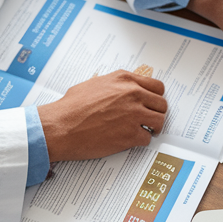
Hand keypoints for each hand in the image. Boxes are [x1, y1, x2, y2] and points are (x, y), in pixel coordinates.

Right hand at [37, 71, 167, 161]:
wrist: (60, 126)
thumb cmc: (71, 107)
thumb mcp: (95, 84)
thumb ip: (116, 86)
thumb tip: (127, 90)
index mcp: (124, 80)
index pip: (157, 86)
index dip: (155, 97)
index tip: (152, 104)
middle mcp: (132, 94)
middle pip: (161, 104)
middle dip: (156, 113)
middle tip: (150, 121)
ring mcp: (133, 114)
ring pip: (159, 121)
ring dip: (154, 128)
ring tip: (145, 131)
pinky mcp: (130, 135)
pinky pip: (147, 139)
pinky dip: (140, 141)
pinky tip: (129, 141)